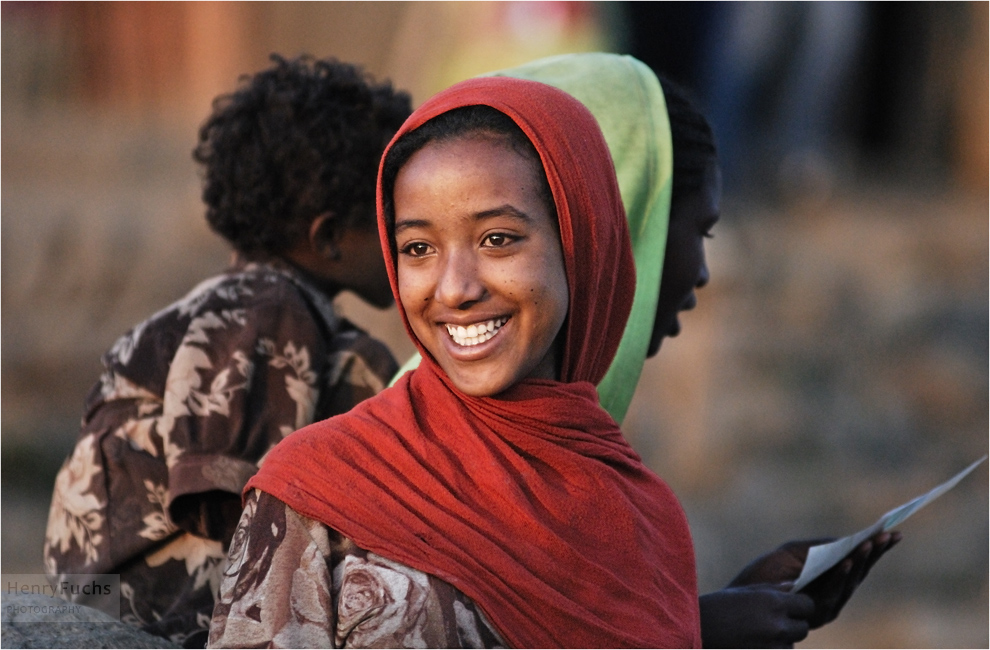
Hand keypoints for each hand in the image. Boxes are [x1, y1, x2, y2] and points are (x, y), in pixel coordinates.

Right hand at [699, 585, 813, 647]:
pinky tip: (752, 644)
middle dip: (792, 625)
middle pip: (803, 628)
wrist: (693, 632)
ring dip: (781, 641)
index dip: (801, 606)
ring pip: (791, 645)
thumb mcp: (741, 592)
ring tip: (757, 635)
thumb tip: (794, 587)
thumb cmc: (715, 608)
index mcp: (772, 602)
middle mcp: (776, 625)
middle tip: (773, 623)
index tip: (792, 607)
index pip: (808, 605)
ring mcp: (772, 647)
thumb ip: (771, 589)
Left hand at [727, 532, 901, 628]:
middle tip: (889, 534)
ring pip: (849, 583)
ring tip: (870, 543)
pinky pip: (830, 592)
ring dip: (860, 562)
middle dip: (875, 553)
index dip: (876, 549)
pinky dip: (839, 576)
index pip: (858, 563)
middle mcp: (832, 595)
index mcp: (830, 580)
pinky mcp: (812, 613)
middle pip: (860, 572)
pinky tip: (846, 561)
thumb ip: (818, 548)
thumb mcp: (792, 553)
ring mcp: (825, 606)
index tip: (893, 532)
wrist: (739, 599)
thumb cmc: (765, 575)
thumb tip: (845, 541)